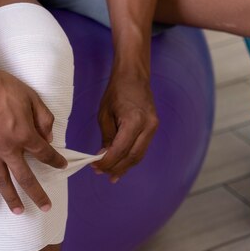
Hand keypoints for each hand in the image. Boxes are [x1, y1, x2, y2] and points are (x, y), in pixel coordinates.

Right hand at [0, 63, 68, 214]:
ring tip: (19, 211)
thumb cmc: (3, 86)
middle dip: (38, 193)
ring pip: (1, 180)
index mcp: (25, 135)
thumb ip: (44, 119)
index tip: (62, 166)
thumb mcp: (32, 97)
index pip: (45, 154)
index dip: (55, 161)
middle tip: (46, 207)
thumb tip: (48, 137)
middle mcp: (8, 148)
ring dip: (11, 198)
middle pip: (26, 177)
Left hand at [91, 66, 158, 182]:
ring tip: (111, 175)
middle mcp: (148, 126)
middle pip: (132, 156)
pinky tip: (121, 165)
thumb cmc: (116, 91)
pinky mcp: (154, 127)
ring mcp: (153, 127)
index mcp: (134, 121)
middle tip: (102, 174)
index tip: (95, 167)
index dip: (107, 162)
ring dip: (125, 166)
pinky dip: (131, 158)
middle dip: (116, 168)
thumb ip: (106, 137)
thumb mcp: (104, 114)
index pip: (120, 150)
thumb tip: (104, 155)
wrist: (134, 75)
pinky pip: (142, 148)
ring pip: (139, 155)